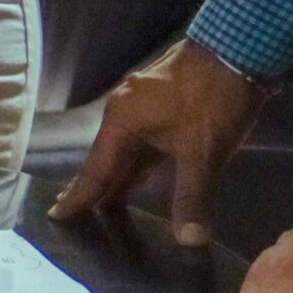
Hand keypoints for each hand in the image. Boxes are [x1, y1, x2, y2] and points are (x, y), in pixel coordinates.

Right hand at [49, 38, 266, 244]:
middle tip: (73, 215)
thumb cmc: (212, 100)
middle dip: (93, 188)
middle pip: (105, 159)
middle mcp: (123, 111)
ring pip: (123, 150)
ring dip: (116, 177)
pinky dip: (135, 164)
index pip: (96, 168)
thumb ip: (192, 197)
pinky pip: (139, 142)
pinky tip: (137, 179)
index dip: (79, 195)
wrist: (236, 51)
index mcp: (122, 120)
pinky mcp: (160, 105)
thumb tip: (189, 241)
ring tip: (102, 204)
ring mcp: (141, 105)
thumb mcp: (203, 153)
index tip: (56, 215)